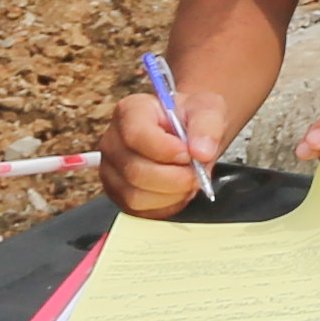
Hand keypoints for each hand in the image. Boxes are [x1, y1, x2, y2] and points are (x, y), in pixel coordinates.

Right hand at [98, 84, 206, 218]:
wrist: (188, 135)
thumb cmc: (191, 119)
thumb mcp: (208, 109)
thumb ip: (207, 126)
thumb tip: (201, 152)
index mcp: (131, 111)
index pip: (136, 135)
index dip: (166, 150)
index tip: (190, 153)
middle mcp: (113, 141)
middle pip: (135, 171)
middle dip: (175, 177)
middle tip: (197, 172)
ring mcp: (112, 171)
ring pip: (136, 196)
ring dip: (172, 193)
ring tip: (189, 179)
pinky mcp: (118, 194)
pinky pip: (140, 211)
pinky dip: (166, 205)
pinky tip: (178, 190)